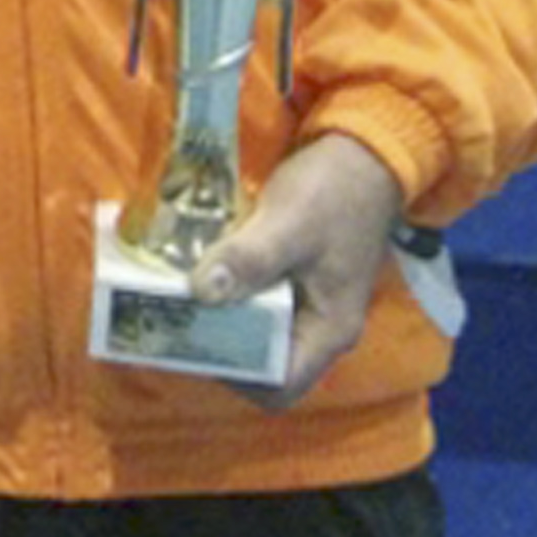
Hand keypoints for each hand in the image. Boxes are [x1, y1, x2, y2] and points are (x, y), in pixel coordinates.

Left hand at [191, 133, 406, 409]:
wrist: (366, 151)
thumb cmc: (335, 192)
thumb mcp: (290, 224)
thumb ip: (250, 260)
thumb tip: (201, 294)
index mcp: (329, 330)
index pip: (280, 386)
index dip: (235, 375)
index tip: (193, 342)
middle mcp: (319, 325)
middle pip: (261, 358)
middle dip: (215, 340)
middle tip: (170, 313)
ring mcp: (307, 300)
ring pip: (254, 326)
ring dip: (217, 310)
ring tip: (174, 289)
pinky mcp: (292, 275)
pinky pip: (254, 296)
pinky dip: (226, 286)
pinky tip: (196, 264)